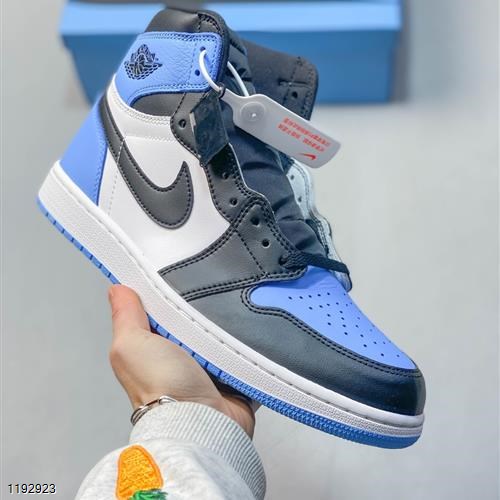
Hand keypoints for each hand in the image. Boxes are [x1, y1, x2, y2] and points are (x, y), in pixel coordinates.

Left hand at [108, 285, 255, 436]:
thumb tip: (117, 289)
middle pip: (197, 317)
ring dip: (229, 322)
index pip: (164, 308)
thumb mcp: (132, 344)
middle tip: (214, 291)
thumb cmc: (163, 388)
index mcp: (155, 346)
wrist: (202, 421)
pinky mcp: (234, 374)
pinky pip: (245, 348)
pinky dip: (248, 340)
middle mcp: (181, 356)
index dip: (171, 291)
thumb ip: (125, 316)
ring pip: (222, 331)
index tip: (182, 273)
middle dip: (206, 304)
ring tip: (235, 306)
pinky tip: (250, 325)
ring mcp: (209, 365)